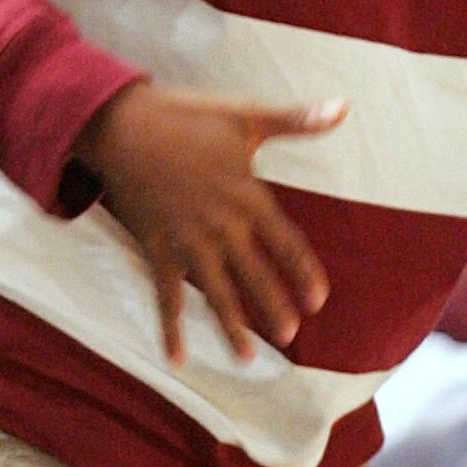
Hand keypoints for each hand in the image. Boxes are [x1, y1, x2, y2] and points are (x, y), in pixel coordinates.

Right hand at [74, 81, 343, 362]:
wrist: (122, 125)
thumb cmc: (185, 117)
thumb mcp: (245, 115)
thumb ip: (296, 120)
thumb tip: (343, 107)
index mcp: (247, 197)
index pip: (286, 243)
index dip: (303, 273)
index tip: (318, 301)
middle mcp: (221, 227)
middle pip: (255, 275)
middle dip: (273, 307)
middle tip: (290, 337)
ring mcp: (187, 242)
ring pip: (215, 293)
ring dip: (231, 327)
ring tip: (246, 358)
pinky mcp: (156, 248)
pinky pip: (166, 296)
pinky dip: (170, 328)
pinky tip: (176, 358)